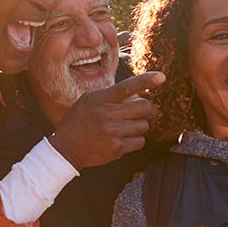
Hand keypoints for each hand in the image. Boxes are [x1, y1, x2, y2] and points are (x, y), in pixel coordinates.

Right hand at [48, 71, 164, 167]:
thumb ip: (110, 95)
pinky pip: (140, 141)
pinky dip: (136, 140)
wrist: (66, 149)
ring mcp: (112, 133)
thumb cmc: (79, 122)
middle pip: (144, 107)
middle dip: (148, 109)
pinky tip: (123, 138)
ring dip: (140, 125)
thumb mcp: (88, 101)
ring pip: (144, 125)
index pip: (127, 87)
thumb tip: (137, 94)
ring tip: (127, 127)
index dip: (146, 81)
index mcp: (100, 100)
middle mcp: (107, 115)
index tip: (161, 77)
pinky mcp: (117, 149)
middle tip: (144, 111)